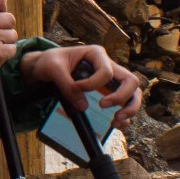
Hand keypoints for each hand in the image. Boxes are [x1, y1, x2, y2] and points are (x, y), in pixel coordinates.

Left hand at [19, 46, 143, 120]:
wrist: (46, 67)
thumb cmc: (50, 62)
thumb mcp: (52, 68)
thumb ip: (65, 84)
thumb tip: (84, 106)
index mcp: (97, 54)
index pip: (106, 72)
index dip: (92, 84)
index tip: (75, 87)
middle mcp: (108, 66)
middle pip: (130, 81)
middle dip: (122, 97)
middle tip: (103, 106)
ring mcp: (111, 80)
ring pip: (133, 94)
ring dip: (129, 109)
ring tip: (115, 121)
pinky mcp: (108, 92)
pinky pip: (125, 104)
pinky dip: (125, 116)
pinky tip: (114, 124)